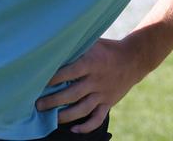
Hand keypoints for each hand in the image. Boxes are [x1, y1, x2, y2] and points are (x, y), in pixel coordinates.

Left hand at [36, 37, 152, 132]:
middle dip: (53, 101)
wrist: (135, 58)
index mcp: (92, 63)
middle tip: (37, 105)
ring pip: (82, 109)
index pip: (70, 72)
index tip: (38, 83)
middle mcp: (97, 80)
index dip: (54, 78)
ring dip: (64, 116)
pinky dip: (86, 126)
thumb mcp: (93, 43)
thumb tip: (52, 50)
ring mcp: (103, 93)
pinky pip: (98, 118)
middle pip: (72, 94)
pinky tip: (74, 129)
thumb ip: (76, 49)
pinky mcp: (109, 102)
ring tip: (50, 118)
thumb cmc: (107, 49)